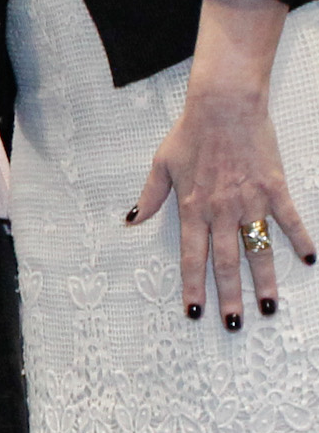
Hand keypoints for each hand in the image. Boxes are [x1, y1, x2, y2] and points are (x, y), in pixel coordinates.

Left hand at [131, 71, 313, 328]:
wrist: (224, 106)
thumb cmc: (190, 133)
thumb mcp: (161, 164)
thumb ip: (150, 196)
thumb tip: (131, 219)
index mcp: (193, 209)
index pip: (193, 258)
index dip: (193, 287)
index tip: (196, 312)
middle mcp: (221, 212)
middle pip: (226, 263)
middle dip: (229, 296)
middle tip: (233, 325)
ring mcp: (250, 202)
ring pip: (258, 249)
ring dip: (264, 280)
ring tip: (268, 307)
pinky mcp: (274, 188)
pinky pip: (289, 220)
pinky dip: (300, 240)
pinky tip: (308, 260)